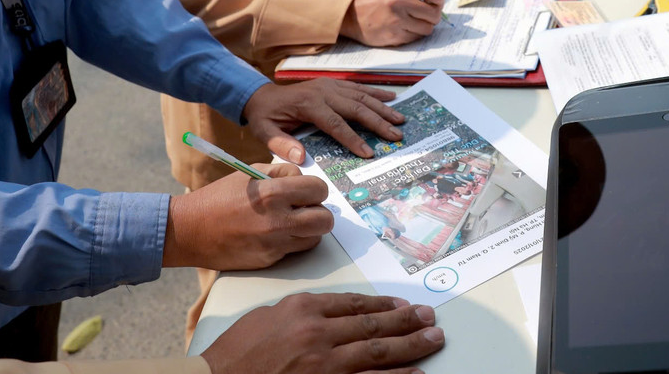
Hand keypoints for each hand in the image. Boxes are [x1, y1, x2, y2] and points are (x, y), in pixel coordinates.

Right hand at [163, 162, 332, 270]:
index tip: (307, 190)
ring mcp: (274, 244)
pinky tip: (275, 234)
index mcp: (272, 193)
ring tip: (292, 222)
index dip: (316, 189)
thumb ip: (280, 173)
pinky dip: (292, 242)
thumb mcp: (249, 173)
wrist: (190, 231)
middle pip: (325, 220)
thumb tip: (303, 179)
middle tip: (306, 208)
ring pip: (315, 239)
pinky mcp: (268, 261)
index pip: (318, 189)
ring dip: (309, 230)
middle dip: (319, 212)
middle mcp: (276, 221)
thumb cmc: (218, 198)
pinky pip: (294, 251)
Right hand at [201, 292, 444, 373]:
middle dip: (406, 322)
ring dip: (410, 346)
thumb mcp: (267, 317)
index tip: (402, 305)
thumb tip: (329, 314)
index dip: (383, 305)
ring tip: (433, 340)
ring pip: (377, 352)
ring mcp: (324, 365)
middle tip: (429, 318)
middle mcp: (318, 334)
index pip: (354, 303)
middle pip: (373, 325)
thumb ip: (300, 312)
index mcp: (303, 309)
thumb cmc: (235, 353)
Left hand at [244, 79, 404, 162]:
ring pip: (361, 96)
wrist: (262, 95)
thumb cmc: (266, 117)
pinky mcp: (334, 84)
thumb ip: (281, 144)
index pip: (335, 124)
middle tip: (396, 136)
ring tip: (401, 120)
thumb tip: (301, 158)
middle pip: (355, 108)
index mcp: (308, 105)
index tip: (369, 153)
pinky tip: (393, 97)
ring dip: (383, 108)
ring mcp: (330, 86)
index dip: (353, 139)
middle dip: (378, 123)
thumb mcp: (264, 132)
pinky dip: (377, 92)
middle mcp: (323, 92)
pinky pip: (358, 88)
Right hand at [341, 0, 445, 46]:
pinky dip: (412, 34)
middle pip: (436, 13)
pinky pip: (416, 38)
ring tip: (410, 21)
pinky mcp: (393, 34)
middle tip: (421, 14)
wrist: (353, 13)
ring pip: (428, 28)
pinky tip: (401, 27)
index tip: (431, 2)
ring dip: (422, 26)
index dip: (439, 0)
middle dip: (432, 16)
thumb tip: (441, 1)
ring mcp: (396, 18)